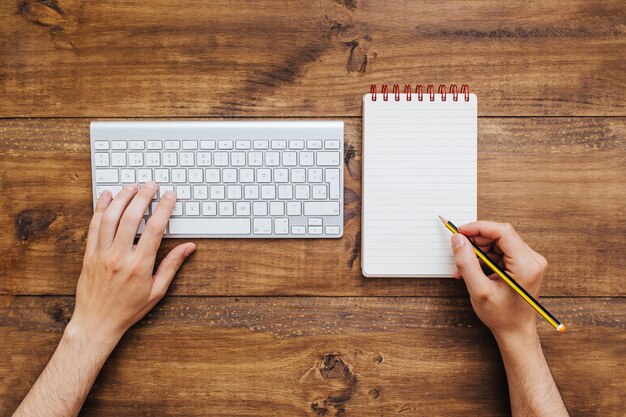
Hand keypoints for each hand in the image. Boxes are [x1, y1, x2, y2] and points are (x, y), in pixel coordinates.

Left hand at [68, 182, 195, 346]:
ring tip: (132, 186)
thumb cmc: (128, 310)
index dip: (164, 208)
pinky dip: (100, 208)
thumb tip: (189, 248)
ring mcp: (101, 254)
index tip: (170, 195)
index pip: (154, 229)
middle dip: (143, 196)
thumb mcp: (157, 291)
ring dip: (122, 198)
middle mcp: (119, 257)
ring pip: (111, 217)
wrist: (96, 323)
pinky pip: (93, 226)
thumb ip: (172, 266)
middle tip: (152, 184)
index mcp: (139, 266)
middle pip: (132, 217)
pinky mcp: (89, 255)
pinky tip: (107, 196)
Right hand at [450, 221, 547, 339]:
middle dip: (477, 241)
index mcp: (526, 265)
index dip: (478, 227)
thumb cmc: (502, 316)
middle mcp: (532, 260)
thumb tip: (458, 240)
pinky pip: (502, 251)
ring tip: (465, 267)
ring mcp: (530, 262)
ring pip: (499, 242)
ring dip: (479, 251)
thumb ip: (466, 263)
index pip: (502, 232)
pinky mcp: (524, 265)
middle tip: (460, 250)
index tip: (461, 231)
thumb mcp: (479, 290)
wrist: (516, 331)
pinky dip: (485, 257)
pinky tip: (474, 269)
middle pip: (500, 235)